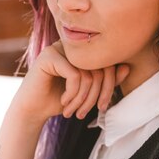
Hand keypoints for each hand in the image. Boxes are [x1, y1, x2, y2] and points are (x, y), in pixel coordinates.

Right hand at [14, 41, 128, 122]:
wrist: (32, 110)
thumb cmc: (58, 100)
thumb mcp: (87, 92)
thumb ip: (105, 81)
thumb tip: (126, 67)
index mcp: (80, 52)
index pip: (107, 63)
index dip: (110, 87)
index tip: (101, 107)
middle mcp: (70, 46)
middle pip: (99, 68)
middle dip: (95, 96)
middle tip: (84, 113)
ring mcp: (58, 48)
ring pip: (87, 74)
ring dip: (82, 99)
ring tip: (73, 111)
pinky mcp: (49, 56)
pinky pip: (74, 75)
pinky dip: (72, 94)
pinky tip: (63, 102)